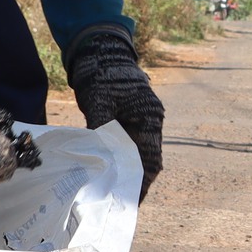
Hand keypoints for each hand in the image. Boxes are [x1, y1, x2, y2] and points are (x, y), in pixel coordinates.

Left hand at [68, 26, 163, 196]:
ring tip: (110, 191)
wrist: (100, 50)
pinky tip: (105, 170)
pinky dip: (118, 158)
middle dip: (133, 180)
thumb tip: (99, 160)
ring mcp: (139, 119)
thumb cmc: (103, 74)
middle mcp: (149, 121)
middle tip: (117, 201)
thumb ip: (101, 131)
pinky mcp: (127, 117)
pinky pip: (125, 144)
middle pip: (145, 159)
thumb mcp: (100, 104)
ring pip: (135, 153)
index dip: (143, 182)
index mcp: (150, 118)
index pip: (151, 159)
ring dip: (125, 170)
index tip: (131, 201)